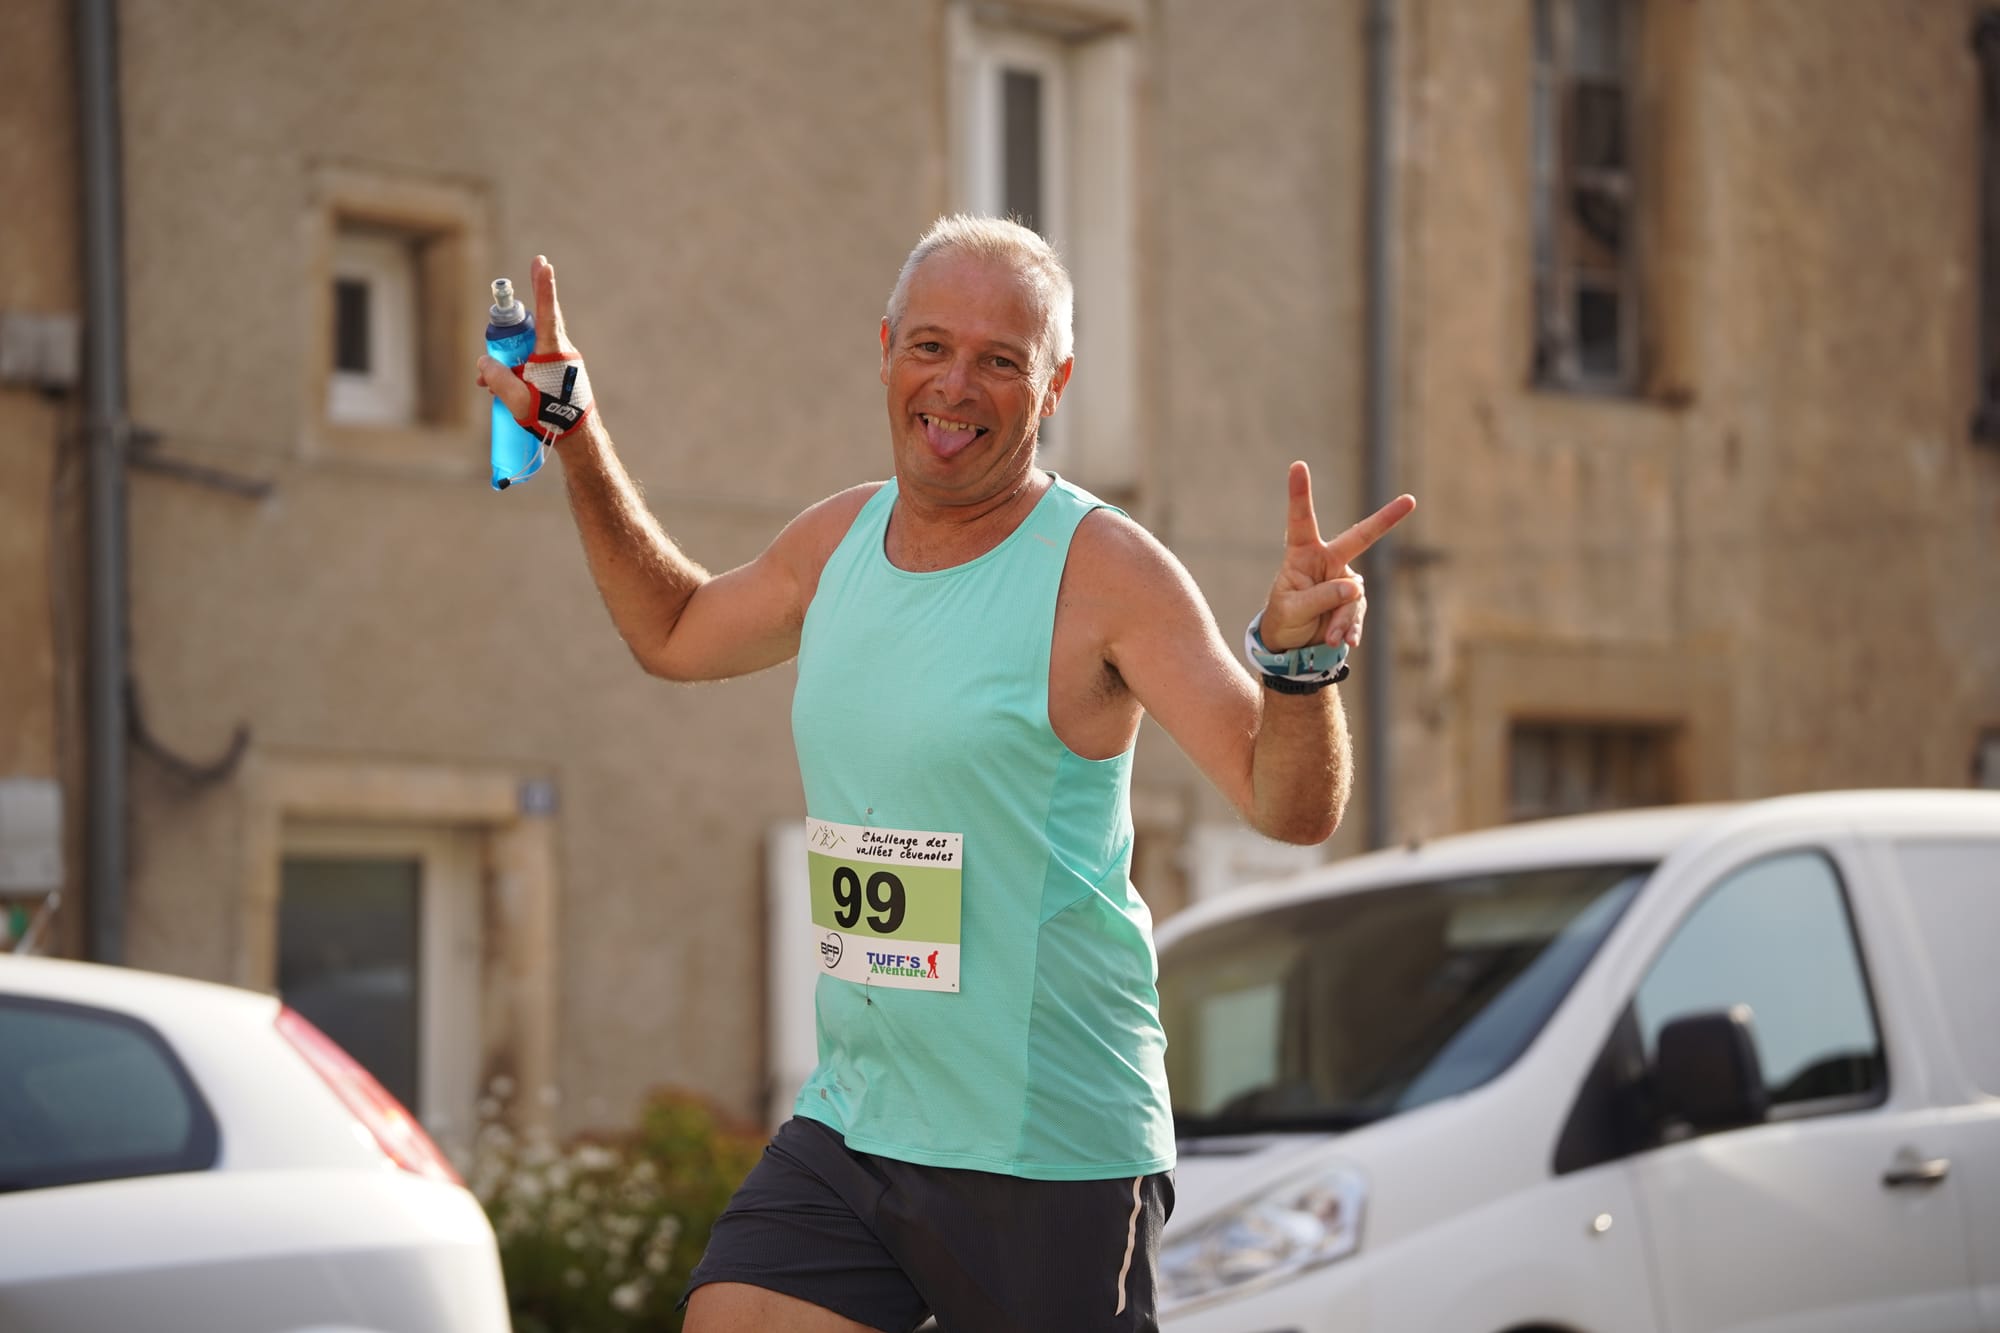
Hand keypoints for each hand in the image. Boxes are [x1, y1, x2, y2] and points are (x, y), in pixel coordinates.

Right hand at [475, 254, 578, 426]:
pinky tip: (500, 388)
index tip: (542, 263)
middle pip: (533, 327)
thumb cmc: (551, 417)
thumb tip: (483, 362)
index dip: (543, 286)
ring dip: (509, 360)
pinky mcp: (561, 372)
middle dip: (513, 330)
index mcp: (553, 351)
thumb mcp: (516, 398)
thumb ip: (496, 377)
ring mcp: (563, 361)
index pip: (547, 311)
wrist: (579, 438)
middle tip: (504, 346)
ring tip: (487, 383)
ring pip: (530, 348)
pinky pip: (536, 362)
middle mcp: (561, 350)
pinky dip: (518, 370)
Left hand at [1260, 461, 1415, 652]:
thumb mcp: (1292, 610)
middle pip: (1359, 538)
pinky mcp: (1354, 602)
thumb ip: (1320, 597)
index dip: (1299, 494)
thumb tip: (1354, 587)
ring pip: (1353, 596)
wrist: (1293, 646)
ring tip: (1330, 638)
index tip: (1297, 465)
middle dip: (1385, 519)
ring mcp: (1344, 581)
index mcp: (1303, 554)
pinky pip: (1358, 613)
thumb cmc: (1284, 619)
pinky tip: (1345, 641)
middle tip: (1410, 500)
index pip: (1302, 520)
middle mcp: (1327, 561)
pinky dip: (1351, 628)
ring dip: (1341, 618)